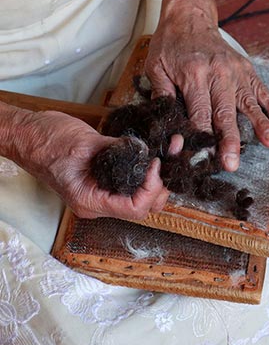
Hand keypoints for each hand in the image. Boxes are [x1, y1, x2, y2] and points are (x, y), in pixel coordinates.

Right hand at [10, 110, 177, 219]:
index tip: (155, 164)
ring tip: (160, 156)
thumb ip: (117, 150)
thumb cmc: (47, 140)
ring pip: (137, 198)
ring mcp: (98, 193)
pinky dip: (142, 173)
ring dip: (153, 181)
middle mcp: (96, 202)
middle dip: (158, 186)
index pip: (134, 209)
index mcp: (89, 201)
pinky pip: (128, 185)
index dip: (152, 188)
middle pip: (141, 207)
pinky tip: (147, 156)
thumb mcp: (85, 143)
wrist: (28, 135)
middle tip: (164, 159)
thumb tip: (143, 151)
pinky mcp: (101, 181)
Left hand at [145, 0, 268, 171]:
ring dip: (259, 124)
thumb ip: (162, 94)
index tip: (205, 157)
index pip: (198, 112)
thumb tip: (165, 123)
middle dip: (229, 140)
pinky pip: (261, 89)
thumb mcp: (156, 66)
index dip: (202, 137)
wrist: (189, 17)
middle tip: (232, 163)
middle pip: (224, 112)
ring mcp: (234, 70)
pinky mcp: (245, 68)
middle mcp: (217, 73)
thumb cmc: (169, 44)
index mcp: (193, 75)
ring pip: (248, 102)